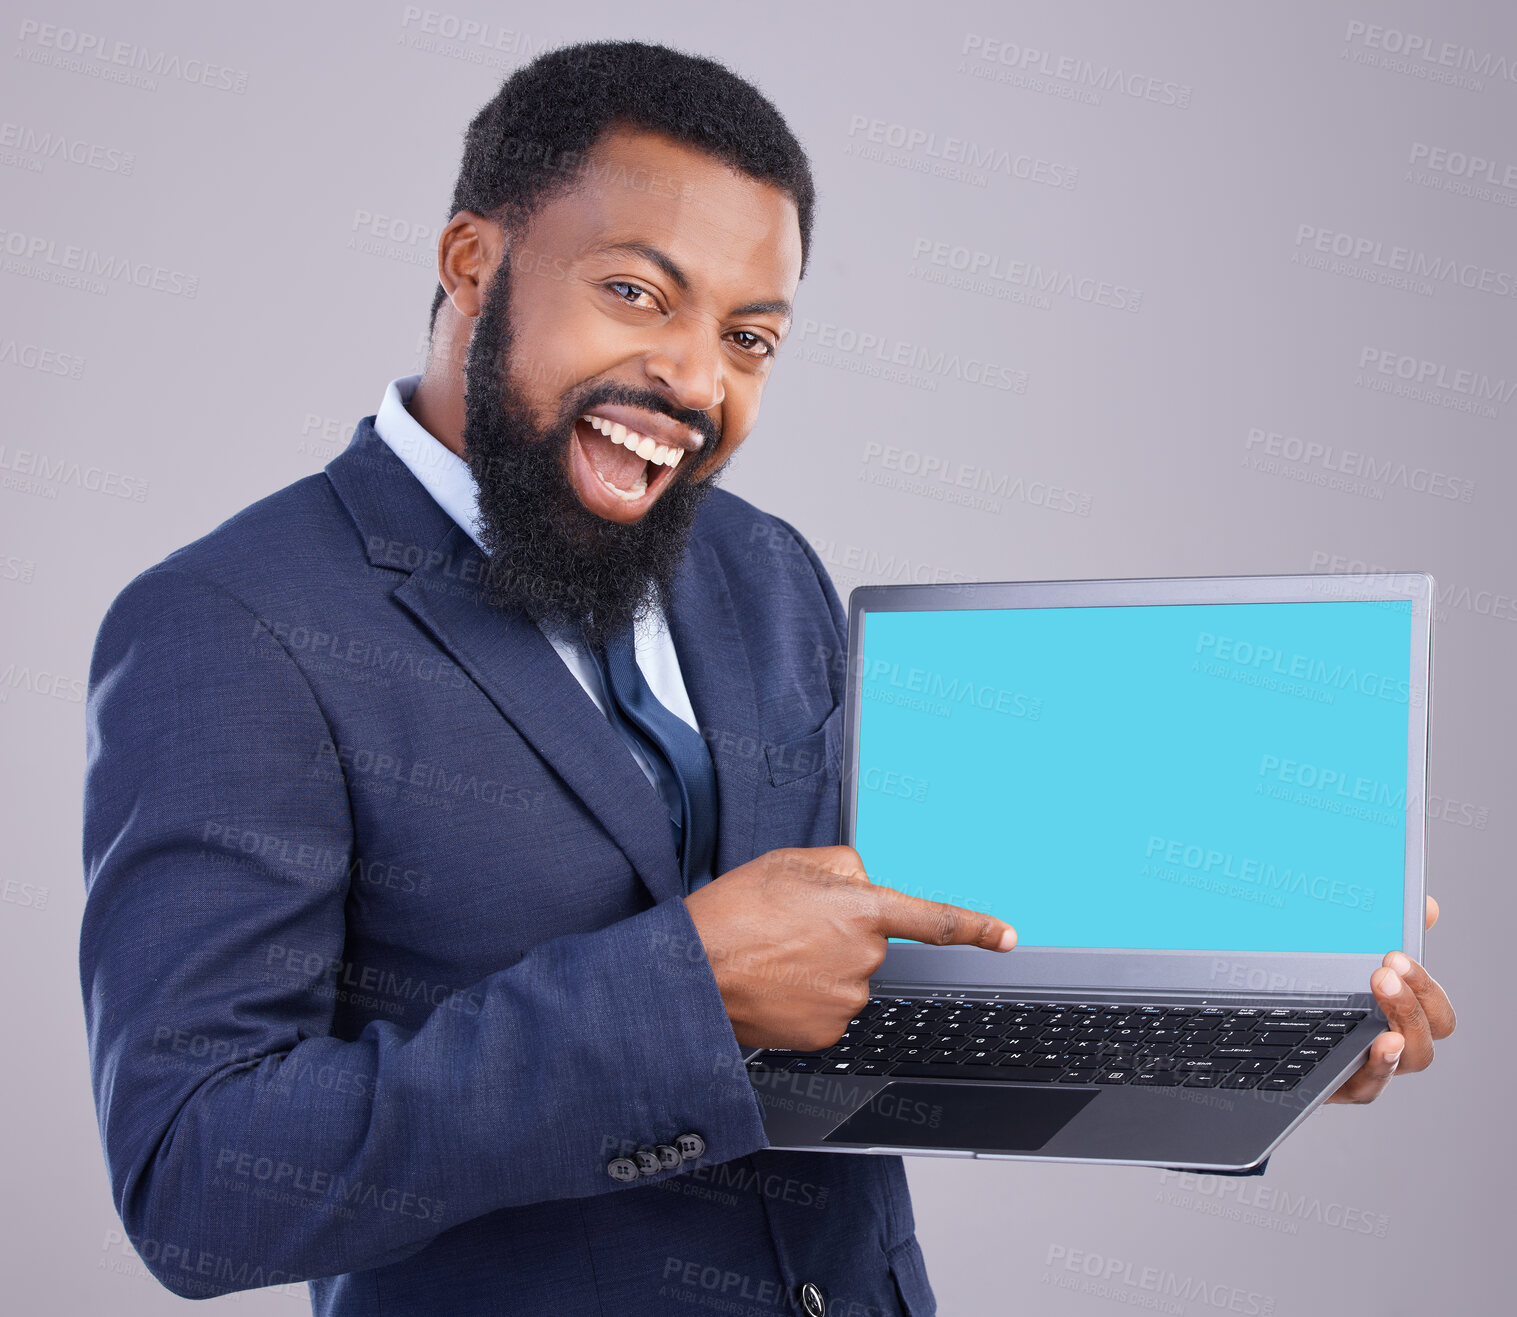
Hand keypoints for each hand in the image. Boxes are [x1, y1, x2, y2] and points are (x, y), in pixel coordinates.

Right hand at [684, 845, 1015, 1050]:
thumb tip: (862, 882)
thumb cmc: (735, 912)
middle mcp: (864, 959)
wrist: (695, 974)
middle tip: (790, 927)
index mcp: (863, 910)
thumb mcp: (790, 862)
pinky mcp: (827, 1033)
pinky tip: (776, 984)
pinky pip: (828, 1009)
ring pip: (847, 978)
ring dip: (820, 967)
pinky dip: (806, 998)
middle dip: (840, 934)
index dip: (977, 927)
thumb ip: (843, 866)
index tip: (1007, 936)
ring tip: (774, 955)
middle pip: (868, 943)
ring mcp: (848, 1001)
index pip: (935, 920)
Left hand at [1326, 895, 1455, 1103]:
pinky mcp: (1342, 1086)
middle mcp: (1393, 1043)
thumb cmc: (1320, 995)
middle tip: (1383, 972)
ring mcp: (1370, 1067)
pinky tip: (1376, 1046)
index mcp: (1398, 1014)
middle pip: (1429, 1034)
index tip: (1395, 955)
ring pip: (1409, 1058)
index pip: (1435, 1008)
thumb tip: (1428, 905)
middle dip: (1412, 1001)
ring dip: (1401, 1029)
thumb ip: (1384, 930)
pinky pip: (1370, 1087)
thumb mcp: (1346, 956)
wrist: (1270, 1039)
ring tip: (1383, 1005)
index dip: (1424, 984)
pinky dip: (1378, 1068)